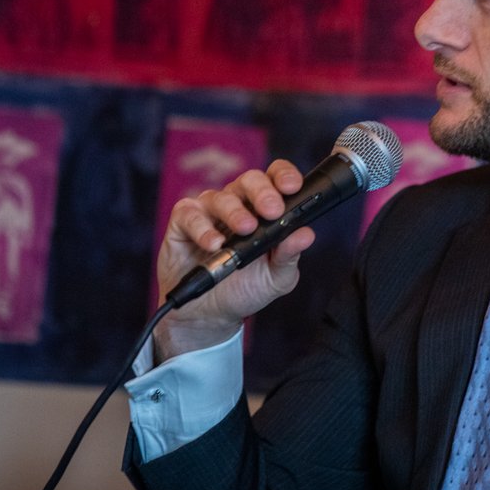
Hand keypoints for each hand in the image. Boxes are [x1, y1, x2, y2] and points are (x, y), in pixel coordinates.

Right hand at [152, 159, 316, 361]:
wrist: (210, 314)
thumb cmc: (245, 288)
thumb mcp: (275, 278)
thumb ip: (290, 255)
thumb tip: (306, 235)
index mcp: (264, 210)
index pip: (276, 178)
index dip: (285, 176)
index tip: (292, 188)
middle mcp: (238, 204)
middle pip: (250, 180)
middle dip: (263, 192)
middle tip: (272, 211)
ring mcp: (209, 211)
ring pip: (222, 197)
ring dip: (235, 212)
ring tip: (245, 230)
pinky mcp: (183, 223)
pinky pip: (191, 214)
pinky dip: (203, 228)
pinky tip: (214, 245)